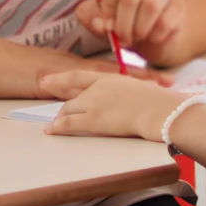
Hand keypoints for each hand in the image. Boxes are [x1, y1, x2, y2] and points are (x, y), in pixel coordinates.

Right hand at [0, 37, 160, 100]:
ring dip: (131, 81)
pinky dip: (103, 89)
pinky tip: (118, 94)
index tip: (155, 76)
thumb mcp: (35, 76)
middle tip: (168, 80)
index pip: (106, 68)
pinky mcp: (53, 80)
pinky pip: (85, 85)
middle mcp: (71, 65)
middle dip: (142, 76)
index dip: (131, 72)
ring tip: (156, 87)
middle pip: (114, 71)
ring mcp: (64, 71)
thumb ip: (53, 83)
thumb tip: (67, 94)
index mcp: (68, 64)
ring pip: (105, 76)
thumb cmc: (5, 69)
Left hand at [42, 71, 187, 142]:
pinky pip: (68, 123)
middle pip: (71, 94)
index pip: (79, 76)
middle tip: (46, 99)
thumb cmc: (158, 103)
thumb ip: (129, 92)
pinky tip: (51, 130)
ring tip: (53, 123)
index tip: (48, 79)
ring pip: (67, 109)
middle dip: (56, 96)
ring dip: (59, 117)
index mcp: (110, 78)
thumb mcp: (141, 89)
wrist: (159, 110)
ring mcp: (93, 103)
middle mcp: (97, 88)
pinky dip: (57, 127)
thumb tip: (132, 99)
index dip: (61, 77)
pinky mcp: (93, 119)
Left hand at [79, 0, 186, 62]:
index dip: (107, 6)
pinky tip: (152, 37)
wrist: (154, 38)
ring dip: (139, 29)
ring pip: (151, 6)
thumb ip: (91, 18)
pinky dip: (155, 35)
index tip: (107, 23)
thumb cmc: (124, 24)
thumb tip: (100, 23)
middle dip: (122, 25)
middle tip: (122, 38)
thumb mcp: (101, 22)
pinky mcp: (178, 7)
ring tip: (137, 36)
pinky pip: (166, 21)